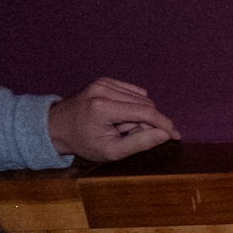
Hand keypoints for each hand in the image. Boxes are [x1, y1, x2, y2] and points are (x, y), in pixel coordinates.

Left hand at [46, 77, 178, 161]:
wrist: (56, 127)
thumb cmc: (83, 142)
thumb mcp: (112, 151)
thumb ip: (140, 143)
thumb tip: (165, 134)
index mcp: (103, 108)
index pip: (146, 112)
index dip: (165, 125)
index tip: (175, 137)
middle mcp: (104, 90)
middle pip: (146, 105)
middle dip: (148, 123)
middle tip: (134, 136)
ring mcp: (104, 82)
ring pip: (142, 98)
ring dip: (141, 115)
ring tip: (124, 127)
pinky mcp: (105, 80)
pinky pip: (134, 92)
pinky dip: (135, 105)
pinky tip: (123, 116)